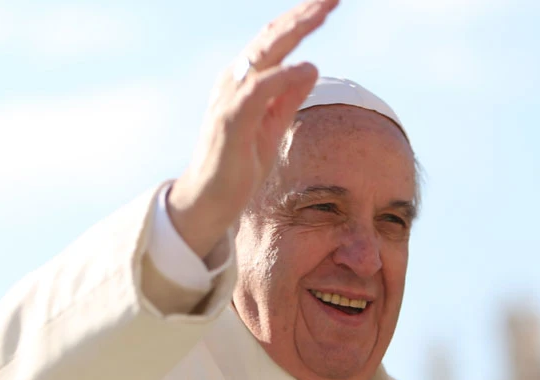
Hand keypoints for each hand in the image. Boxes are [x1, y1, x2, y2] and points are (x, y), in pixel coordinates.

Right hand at [168, 0, 338, 258]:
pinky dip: (281, 76)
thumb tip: (310, 67)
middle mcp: (234, 81)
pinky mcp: (230, 121)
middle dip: (302, 14)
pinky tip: (305, 67)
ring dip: (294, 31)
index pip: (275, 40)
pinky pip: (257, 91)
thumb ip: (288, 97)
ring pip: (263, 54)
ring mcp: (229, 98)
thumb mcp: (272, 126)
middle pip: (271, 37)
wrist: (209, 200)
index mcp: (244, 80)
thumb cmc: (239, 164)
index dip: (301, 20)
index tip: (329, 4)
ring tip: (322, 14)